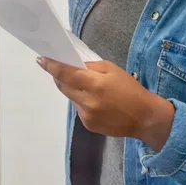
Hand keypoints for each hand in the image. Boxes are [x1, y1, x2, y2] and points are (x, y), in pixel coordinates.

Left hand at [37, 57, 174, 151]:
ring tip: (85, 86)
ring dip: (72, 89)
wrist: (145, 118)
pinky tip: (95, 101)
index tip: (40, 59)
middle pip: (63, 86)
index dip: (51, 66)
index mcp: (94, 84)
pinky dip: (81, 101)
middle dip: (58, 76)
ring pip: (70, 97)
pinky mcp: (88, 125)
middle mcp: (87, 101)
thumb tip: (73, 65)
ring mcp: (86, 115)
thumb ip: (91, 67)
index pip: (65, 73)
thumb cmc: (130, 89)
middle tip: (58, 68)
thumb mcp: (112, 70)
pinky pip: (78, 108)